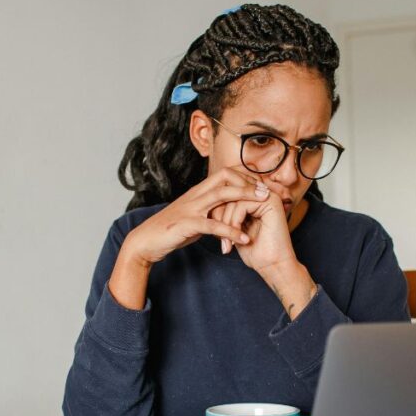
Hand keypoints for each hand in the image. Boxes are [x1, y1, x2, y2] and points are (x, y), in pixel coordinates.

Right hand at [108, 170, 268, 309]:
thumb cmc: (171, 231)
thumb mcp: (195, 218)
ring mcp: (191, 208)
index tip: (261, 187)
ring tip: (264, 206)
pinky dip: (231, 231)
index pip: (225, 174)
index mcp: (198, 192)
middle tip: (268, 192)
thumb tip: (229, 217)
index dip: (245, 178)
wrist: (146, 241)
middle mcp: (195, 195)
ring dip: (245, 198)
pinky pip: (213, 225)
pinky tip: (245, 239)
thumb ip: (211, 214)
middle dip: (249, 182)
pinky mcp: (187, 224)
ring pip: (222, 195)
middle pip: (226, 177)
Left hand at [219, 184, 318, 320]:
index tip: (216, 234)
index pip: (228, 194)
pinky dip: (235, 223)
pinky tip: (239, 239)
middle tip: (221, 240)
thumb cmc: (255, 251)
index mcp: (256, 198)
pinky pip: (241, 205)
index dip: (217, 212)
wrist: (273, 266)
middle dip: (220, 217)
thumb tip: (210, 200)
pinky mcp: (271, 202)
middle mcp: (263, 194)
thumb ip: (227, 213)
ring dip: (226, 224)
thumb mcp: (235, 229)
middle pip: (229, 193)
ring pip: (233, 199)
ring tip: (228, 243)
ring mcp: (268, 196)